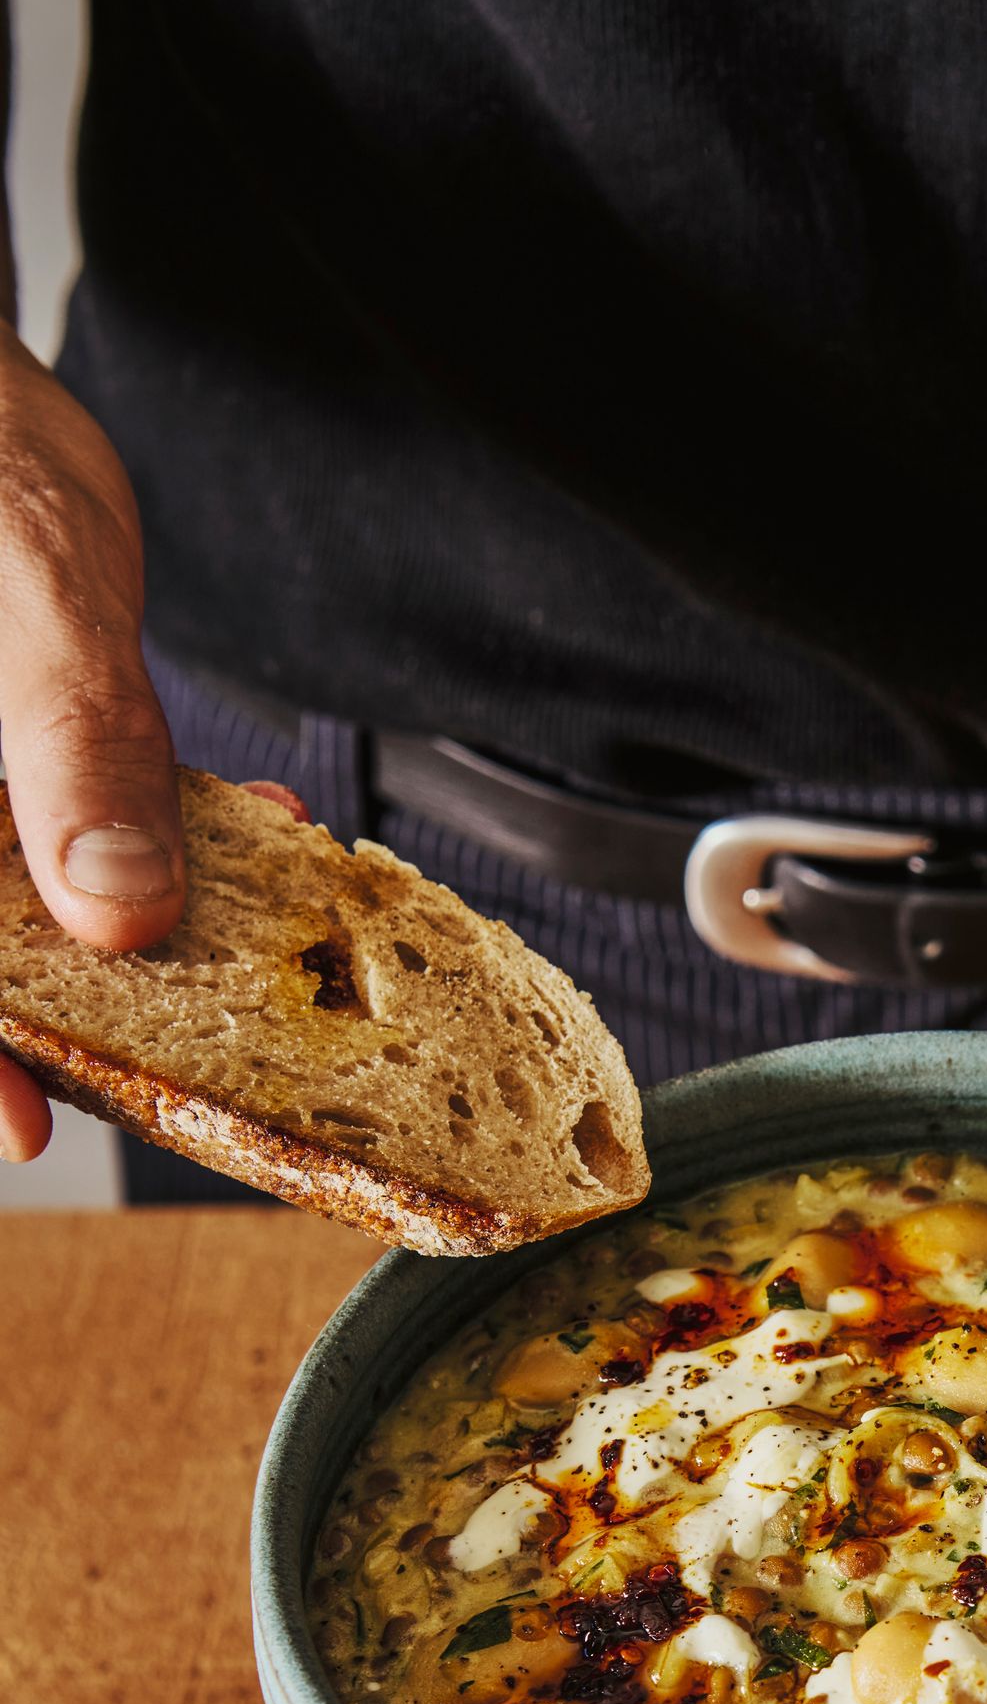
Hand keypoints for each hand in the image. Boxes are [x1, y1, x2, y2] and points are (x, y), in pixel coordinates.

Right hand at [0, 326, 186, 1160]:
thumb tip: (114, 913)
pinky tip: (243, 836)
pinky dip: (143, 857)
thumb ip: (70, 741)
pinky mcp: (3, 787)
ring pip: (18, 917)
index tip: (24, 1125)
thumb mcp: (32, 578)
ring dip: (126, 944)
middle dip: (58, 1018)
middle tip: (184, 1062)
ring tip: (246, 934)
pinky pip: (54, 855)